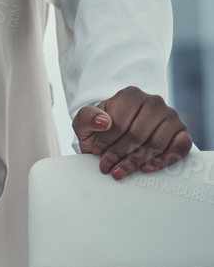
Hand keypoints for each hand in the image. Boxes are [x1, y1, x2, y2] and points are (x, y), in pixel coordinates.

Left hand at [71, 86, 190, 179]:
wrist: (117, 138)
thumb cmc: (101, 129)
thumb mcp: (84, 122)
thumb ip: (86, 117)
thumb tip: (104, 122)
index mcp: (131, 95)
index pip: (120, 123)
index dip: (106, 141)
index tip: (96, 152)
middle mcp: (154, 102)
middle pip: (138, 135)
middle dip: (120, 154)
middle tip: (107, 167)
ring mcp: (171, 116)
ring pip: (157, 143)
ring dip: (137, 161)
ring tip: (121, 171)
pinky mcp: (183, 132)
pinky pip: (180, 147)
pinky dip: (164, 160)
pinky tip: (147, 168)